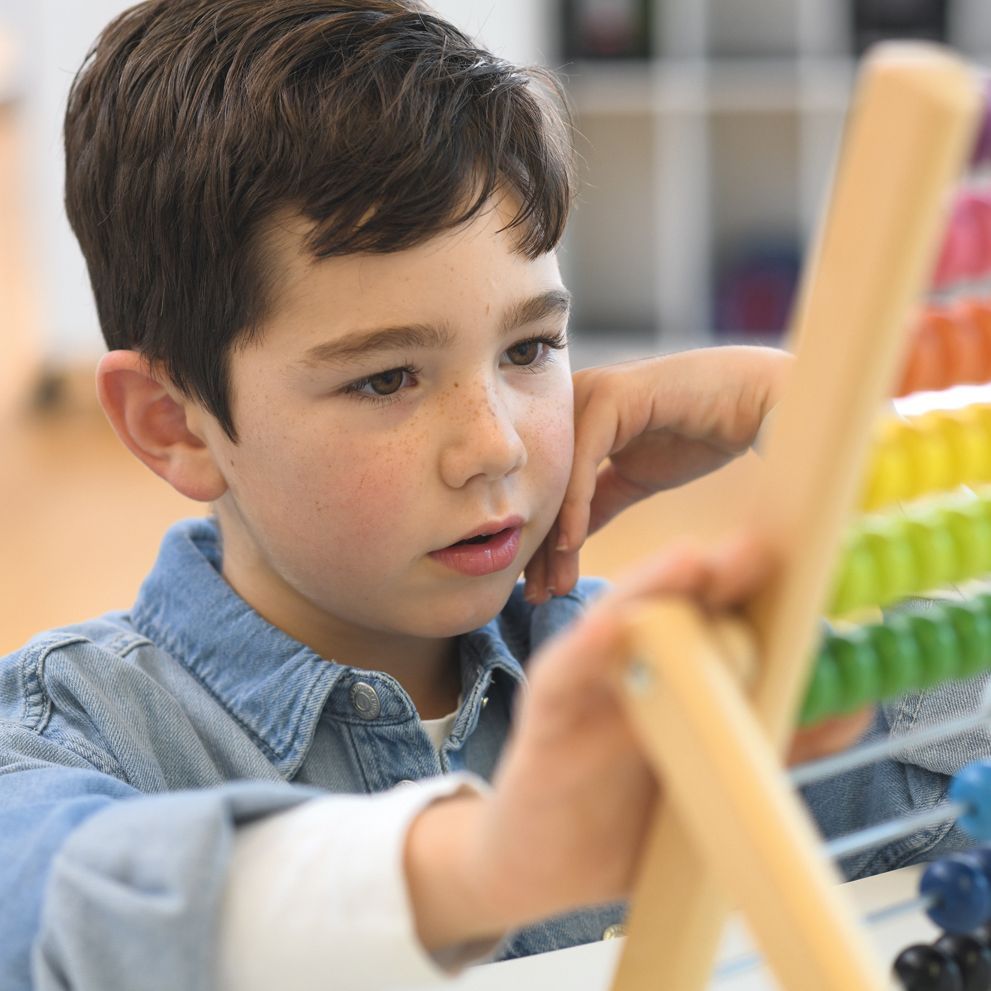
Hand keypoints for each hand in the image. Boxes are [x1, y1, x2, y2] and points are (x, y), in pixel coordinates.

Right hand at [406, 534, 871, 954]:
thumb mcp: (715, 778)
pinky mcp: (548, 711)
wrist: (541, 866)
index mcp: (679, 671)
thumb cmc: (629, 817)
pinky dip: (592, 646)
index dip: (760, 588)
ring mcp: (589, 681)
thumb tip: (854, 706)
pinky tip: (614, 626)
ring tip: (694, 562)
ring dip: (654, 589)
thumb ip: (777, 741)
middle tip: (757, 550)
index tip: (812, 561)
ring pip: (619, 622)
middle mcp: (634, 662)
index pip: (719, 615)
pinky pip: (568, 672)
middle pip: (675, 606)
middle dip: (716, 575)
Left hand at [524, 345, 792, 603]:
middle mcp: (571, 399)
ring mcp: (587, 393)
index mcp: (572, 415)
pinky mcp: (608, 395)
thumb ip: (598, 501)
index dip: (541, 541)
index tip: (538, 591)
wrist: (749, 403)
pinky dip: (575, 506)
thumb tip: (565, 542)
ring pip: (558, 478)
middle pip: (544, 484)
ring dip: (553, 536)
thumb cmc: (698, 433)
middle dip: (539, 545)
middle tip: (536, 598)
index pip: (546, 488)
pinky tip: (571, 545)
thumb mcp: (635, 478)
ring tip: (551, 584)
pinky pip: (583, 461)